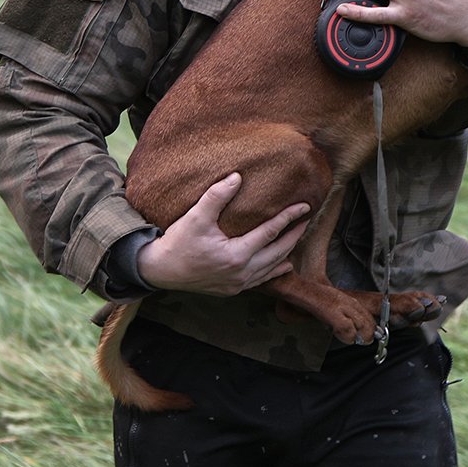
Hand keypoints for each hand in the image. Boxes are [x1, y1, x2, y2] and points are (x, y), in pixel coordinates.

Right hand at [136, 173, 309, 295]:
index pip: (270, 233)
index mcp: (236, 255)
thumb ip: (216, 196)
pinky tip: (284, 265)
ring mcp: (238, 284)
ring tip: (298, 237)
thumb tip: (237, 177)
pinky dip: (275, 271)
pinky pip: (261, 280)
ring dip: (287, 252)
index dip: (289, 218)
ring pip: (272, 268)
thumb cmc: (178, 243)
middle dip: (294, 235)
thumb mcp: (196, 217)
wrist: (159, 271)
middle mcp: (242, 273)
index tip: (305, 206)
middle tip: (308, 219)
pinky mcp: (232, 289)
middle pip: (278, 252)